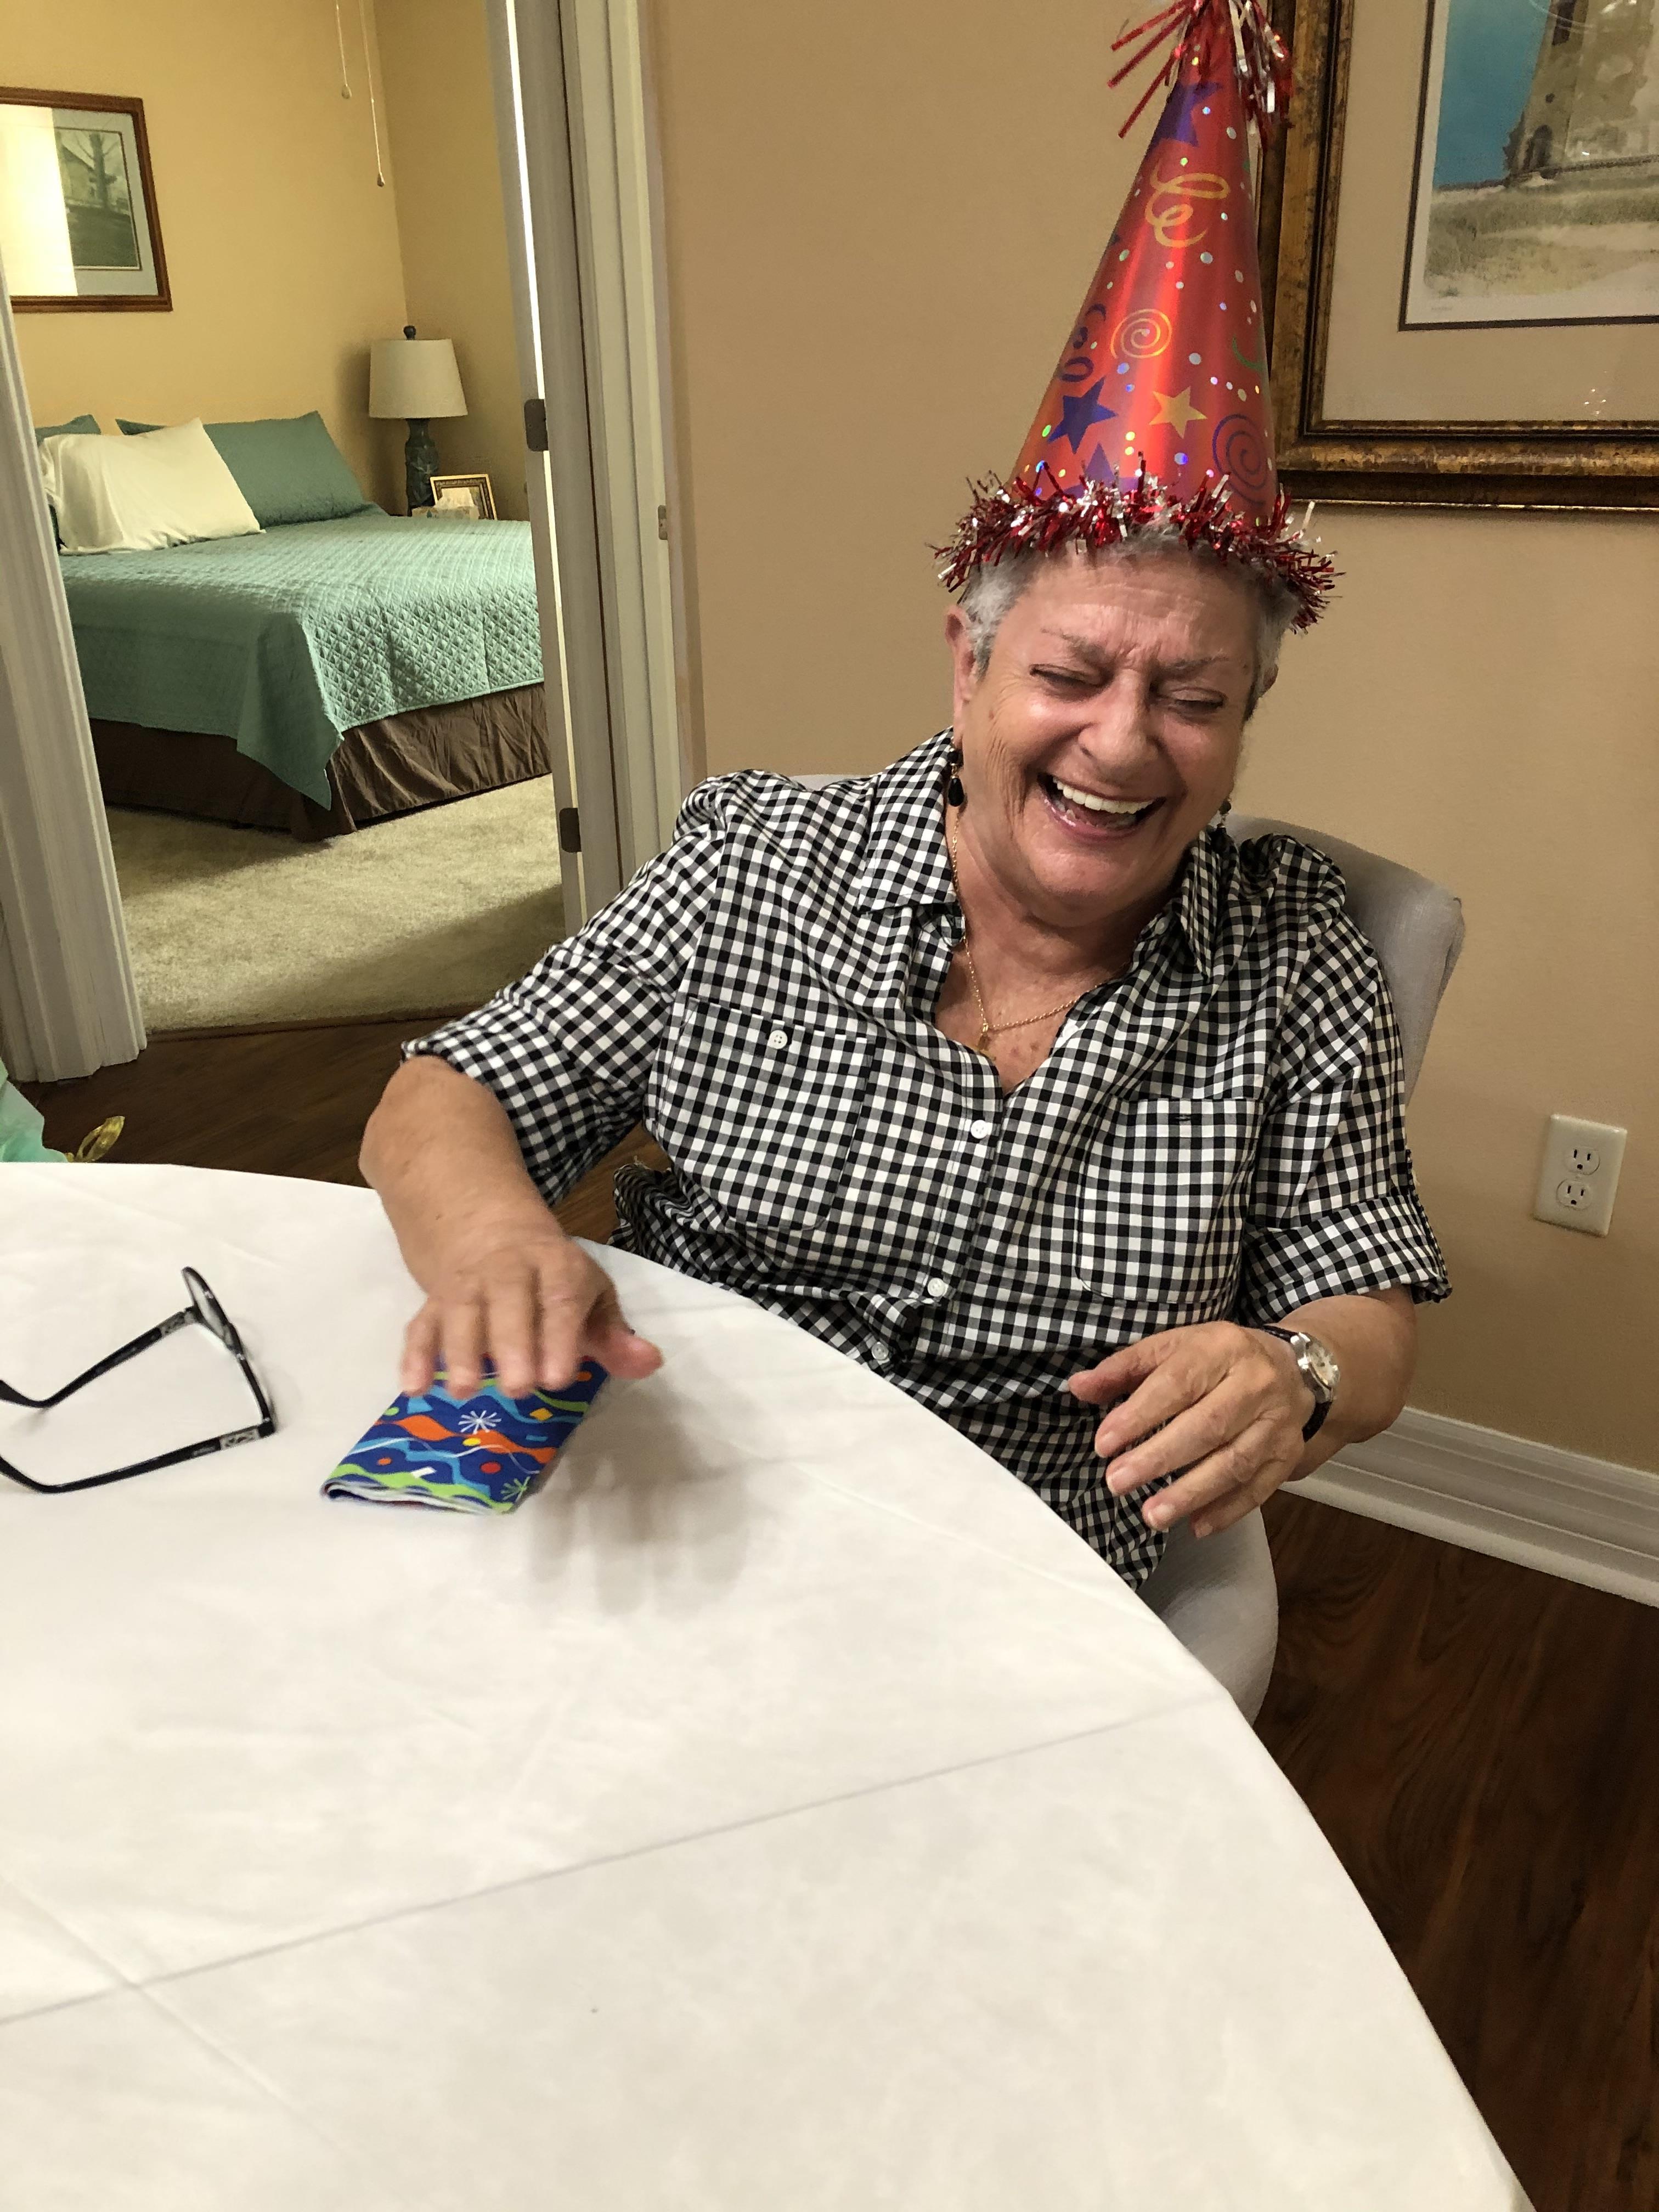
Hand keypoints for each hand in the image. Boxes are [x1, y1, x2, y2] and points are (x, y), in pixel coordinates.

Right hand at [400, 1208, 661, 1399]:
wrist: (485, 1223)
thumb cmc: (550, 1276)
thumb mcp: (590, 1294)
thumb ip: (614, 1335)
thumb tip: (648, 1363)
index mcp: (557, 1266)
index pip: (560, 1298)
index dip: (560, 1336)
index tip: (559, 1377)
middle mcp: (509, 1270)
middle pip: (508, 1302)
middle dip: (513, 1345)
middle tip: (519, 1388)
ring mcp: (467, 1285)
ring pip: (461, 1312)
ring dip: (460, 1351)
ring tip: (464, 1390)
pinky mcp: (434, 1301)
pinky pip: (421, 1324)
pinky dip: (415, 1355)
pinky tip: (413, 1388)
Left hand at [1067, 1322, 1314, 1539]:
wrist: (1294, 1368)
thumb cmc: (1219, 1359)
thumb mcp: (1174, 1347)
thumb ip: (1125, 1368)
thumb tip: (1079, 1387)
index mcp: (1223, 1347)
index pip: (1178, 1383)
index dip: (1139, 1415)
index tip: (1104, 1444)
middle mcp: (1256, 1384)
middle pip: (1207, 1426)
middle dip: (1158, 1458)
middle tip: (1118, 1483)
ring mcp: (1278, 1423)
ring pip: (1234, 1463)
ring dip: (1191, 1494)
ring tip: (1151, 1515)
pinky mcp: (1288, 1455)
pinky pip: (1259, 1488)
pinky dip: (1227, 1511)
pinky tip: (1196, 1526)